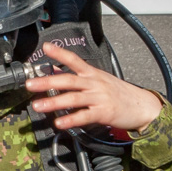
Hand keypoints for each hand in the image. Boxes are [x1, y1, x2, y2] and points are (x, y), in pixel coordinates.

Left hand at [27, 43, 163, 132]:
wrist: (141, 105)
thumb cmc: (119, 93)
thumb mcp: (98, 79)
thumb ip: (77, 75)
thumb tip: (55, 68)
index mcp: (92, 73)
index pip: (74, 60)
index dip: (59, 53)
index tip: (45, 47)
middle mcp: (95, 83)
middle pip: (68, 80)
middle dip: (47, 81)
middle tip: (29, 84)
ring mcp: (99, 97)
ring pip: (73, 98)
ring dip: (53, 102)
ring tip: (38, 106)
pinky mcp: (104, 112)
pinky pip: (85, 116)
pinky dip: (71, 119)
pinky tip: (59, 122)